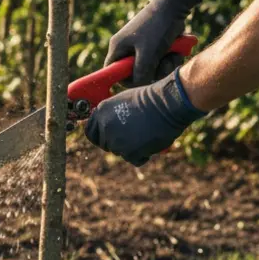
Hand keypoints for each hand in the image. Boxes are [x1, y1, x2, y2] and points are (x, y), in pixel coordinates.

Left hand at [83, 69, 205, 165]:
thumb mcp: (122, 101)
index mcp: (100, 112)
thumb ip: (109, 115)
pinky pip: (135, 160)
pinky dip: (143, 155)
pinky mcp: (130, 152)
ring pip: (120, 152)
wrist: (167, 104)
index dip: (101, 137)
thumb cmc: (150, 100)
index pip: (91, 133)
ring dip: (132, 148)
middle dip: (118, 143)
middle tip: (134, 135)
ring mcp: (116, 141)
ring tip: (145, 134)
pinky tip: (150, 142)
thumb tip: (105, 126)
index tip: (110, 138)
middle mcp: (105, 127)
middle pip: (106, 145)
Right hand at [106, 0, 201, 86]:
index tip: (143, 80)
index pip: (113, 72)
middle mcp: (127, 47)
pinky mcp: (155, 44)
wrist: (175, 4)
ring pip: (151, 67)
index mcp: (118, 47)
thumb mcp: (148, 53)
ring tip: (174, 54)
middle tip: (164, 64)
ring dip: (166, 64)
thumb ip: (141, 72)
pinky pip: (160, 59)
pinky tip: (178, 50)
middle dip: (153, 71)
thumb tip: (139, 86)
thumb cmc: (158, 26)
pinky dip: (170, 57)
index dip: (126, 80)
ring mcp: (141, 46)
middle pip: (136, 72)